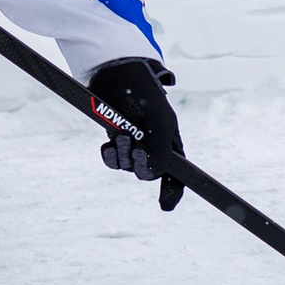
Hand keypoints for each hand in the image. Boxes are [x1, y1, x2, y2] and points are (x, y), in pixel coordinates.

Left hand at [90, 57, 186, 209]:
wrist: (120, 77)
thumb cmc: (146, 96)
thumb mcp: (159, 118)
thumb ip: (160, 145)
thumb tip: (156, 171)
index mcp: (171, 145)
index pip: (176, 176)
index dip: (172, 192)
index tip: (165, 206)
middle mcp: (154, 149)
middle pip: (148, 174)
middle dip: (141, 166)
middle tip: (136, 150)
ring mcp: (134, 147)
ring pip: (128, 167)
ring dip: (124, 154)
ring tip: (121, 134)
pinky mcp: (117, 143)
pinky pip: (113, 161)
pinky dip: (110, 156)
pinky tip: (108, 145)